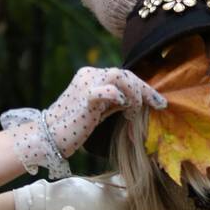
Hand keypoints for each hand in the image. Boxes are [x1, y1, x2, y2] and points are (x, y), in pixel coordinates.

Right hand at [1, 67, 166, 177]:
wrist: (50, 136)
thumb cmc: (76, 126)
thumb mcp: (102, 109)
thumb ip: (118, 102)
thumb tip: (143, 103)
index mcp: (92, 75)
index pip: (124, 74)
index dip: (144, 87)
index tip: (159, 101)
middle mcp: (89, 74)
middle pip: (125, 73)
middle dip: (145, 90)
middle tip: (157, 105)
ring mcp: (86, 84)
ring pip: (119, 75)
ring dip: (134, 93)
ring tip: (132, 111)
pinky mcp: (85, 98)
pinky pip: (107, 90)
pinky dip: (118, 97)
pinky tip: (121, 107)